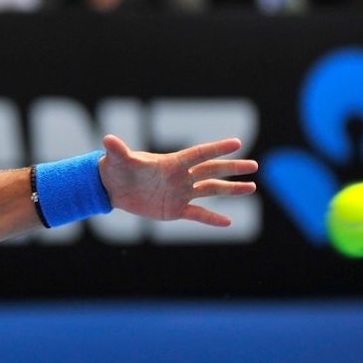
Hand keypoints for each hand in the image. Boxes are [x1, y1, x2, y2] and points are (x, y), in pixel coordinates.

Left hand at [99, 135, 257, 226]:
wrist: (113, 187)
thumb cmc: (116, 168)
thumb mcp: (117, 160)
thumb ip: (117, 150)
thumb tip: (107, 140)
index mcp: (171, 163)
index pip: (198, 154)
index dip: (216, 149)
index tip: (237, 144)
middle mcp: (180, 177)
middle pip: (211, 170)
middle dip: (232, 168)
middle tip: (255, 165)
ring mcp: (180, 193)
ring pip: (210, 190)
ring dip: (231, 190)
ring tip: (252, 187)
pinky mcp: (175, 209)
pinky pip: (197, 214)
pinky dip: (212, 219)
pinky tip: (227, 222)